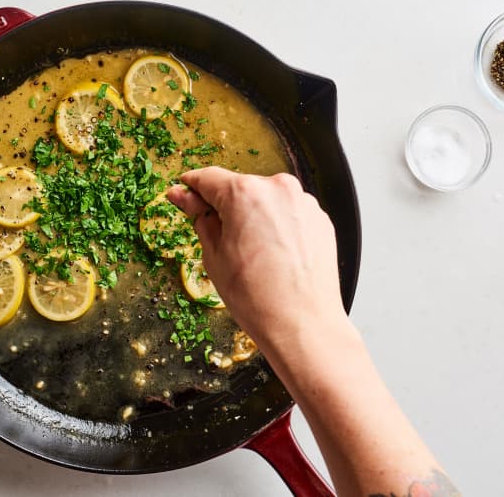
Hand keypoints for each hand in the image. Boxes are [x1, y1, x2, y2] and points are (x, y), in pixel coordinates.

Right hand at [167, 167, 347, 353]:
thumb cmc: (258, 297)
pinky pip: (288, 214)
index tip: (183, 195)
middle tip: (217, 237)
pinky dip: (276, 227)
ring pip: (265, 200)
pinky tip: (272, 256)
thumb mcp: (214, 256)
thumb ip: (199, 218)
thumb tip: (184, 197)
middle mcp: (277, 188)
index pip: (208, 178)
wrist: (303, 325)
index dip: (191, 188)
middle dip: (225, 206)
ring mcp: (303, 202)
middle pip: (239, 187)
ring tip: (251, 254)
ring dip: (253, 216)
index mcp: (244, 193)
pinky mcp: (320, 218)